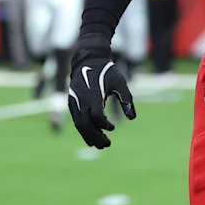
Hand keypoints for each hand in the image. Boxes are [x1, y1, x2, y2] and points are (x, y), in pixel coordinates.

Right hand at [68, 34, 135, 148]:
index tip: (112, 128)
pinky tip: (91, 136)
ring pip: (79, 124)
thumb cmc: (107, 71)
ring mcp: (74, 101)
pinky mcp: (72, 102)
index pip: (96, 116)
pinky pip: (76, 120)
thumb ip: (127, 99)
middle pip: (85, 124)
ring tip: (99, 145)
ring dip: (89, 136)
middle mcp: (81, 99)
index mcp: (93, 94)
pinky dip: (83, 130)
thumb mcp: (120, 83)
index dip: (104, 125)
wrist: (88, 59)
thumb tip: (133, 117)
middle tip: (106, 146)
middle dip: (95, 137)